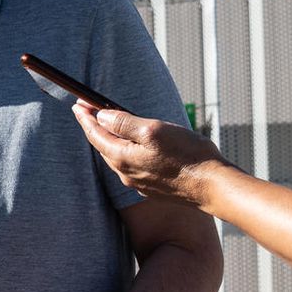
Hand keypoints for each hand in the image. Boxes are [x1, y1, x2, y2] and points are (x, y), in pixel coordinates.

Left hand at [72, 103, 227, 205]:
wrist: (214, 186)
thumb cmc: (188, 156)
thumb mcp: (153, 130)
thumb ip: (124, 123)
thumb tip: (102, 116)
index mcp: (122, 158)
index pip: (95, 134)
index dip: (85, 117)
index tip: (78, 104)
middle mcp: (126, 173)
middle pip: (103, 146)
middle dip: (95, 127)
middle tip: (90, 110)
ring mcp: (139, 182)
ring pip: (117, 157)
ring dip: (111, 140)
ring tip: (109, 124)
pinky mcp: (153, 186)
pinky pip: (132, 165)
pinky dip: (127, 151)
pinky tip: (135, 145)